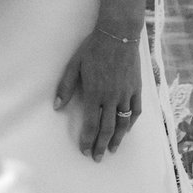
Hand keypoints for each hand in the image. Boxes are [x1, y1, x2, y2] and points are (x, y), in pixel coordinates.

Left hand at [53, 19, 143, 159]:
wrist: (118, 34)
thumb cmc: (93, 48)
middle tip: (97, 158)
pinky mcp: (136, 88)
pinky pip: (135, 110)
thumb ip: (65, 87)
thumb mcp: (74, 65)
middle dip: (101, 145)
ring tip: (112, 150)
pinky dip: (131, 123)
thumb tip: (57, 106)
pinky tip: (127, 130)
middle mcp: (111, 97)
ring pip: (123, 123)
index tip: (85, 150)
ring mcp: (126, 93)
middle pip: (107, 128)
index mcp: (95, 93)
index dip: (88, 140)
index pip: (91, 124)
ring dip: (117, 139)